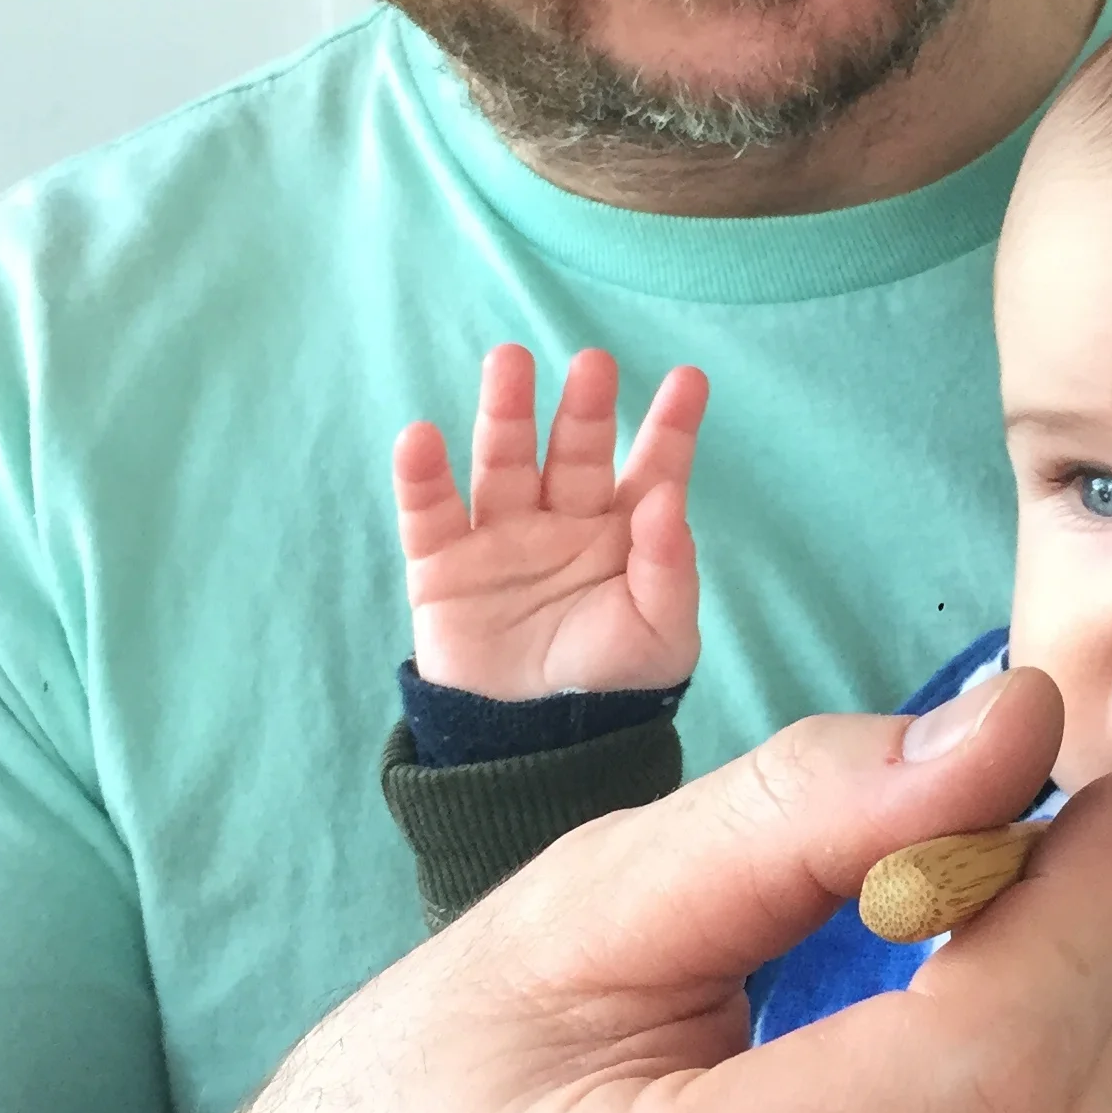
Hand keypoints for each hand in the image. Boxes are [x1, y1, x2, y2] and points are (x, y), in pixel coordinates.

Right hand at [394, 344, 705, 698]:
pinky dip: (421, 477)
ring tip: (508, 362)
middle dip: (584, 407)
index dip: (671, 426)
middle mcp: (563, 522)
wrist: (532, 749)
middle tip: (593, 363)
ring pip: (503, 462)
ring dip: (504, 413)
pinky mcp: (443, 565)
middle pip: (574, 451)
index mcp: (623, 535)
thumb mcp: (660, 637)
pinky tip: (420, 438)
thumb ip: (669, 571)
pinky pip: (430, 513)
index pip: (653, 470)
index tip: (691, 379)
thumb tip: (667, 500)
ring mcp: (502, 537)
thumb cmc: (609, 688)